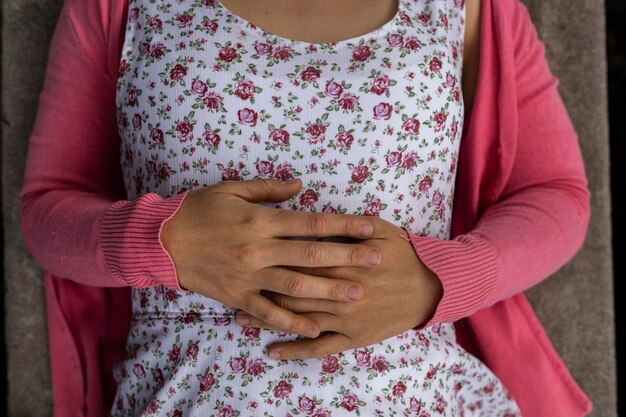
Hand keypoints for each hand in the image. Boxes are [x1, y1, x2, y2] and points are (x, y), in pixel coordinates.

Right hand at [160, 178, 383, 338]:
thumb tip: (301, 185)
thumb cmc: (199, 210)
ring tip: (356, 295)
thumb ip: (269, 190)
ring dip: (328, 291)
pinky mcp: (237, 296)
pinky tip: (314, 329)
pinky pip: (268, 312)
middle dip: (348, 258)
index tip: (370, 228)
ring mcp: (249, 276)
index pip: (312, 223)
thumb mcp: (232, 190)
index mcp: (261, 221)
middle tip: (377, 262)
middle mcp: (259, 249)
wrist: (162, 240)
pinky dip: (291, 322)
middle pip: (312, 255)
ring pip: (296, 286)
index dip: (344, 225)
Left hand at [234, 219, 442, 359]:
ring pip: (299, 319)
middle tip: (230, 286)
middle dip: (259, 288)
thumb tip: (316, 217)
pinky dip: (295, 350)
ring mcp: (344, 318)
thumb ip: (348, 224)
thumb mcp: (381, 228)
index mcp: (343, 262)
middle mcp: (339, 292)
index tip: (245, 253)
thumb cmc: (403, 255)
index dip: (271, 257)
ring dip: (267, 319)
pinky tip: (273, 350)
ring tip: (238, 317)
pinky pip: (320, 347)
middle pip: (291, 290)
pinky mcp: (352, 338)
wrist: (430, 289)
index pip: (300, 260)